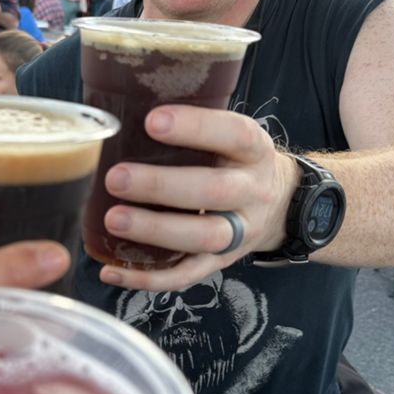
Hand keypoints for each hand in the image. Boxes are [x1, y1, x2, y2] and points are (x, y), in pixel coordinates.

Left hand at [99, 104, 298, 291]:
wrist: (282, 204)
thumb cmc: (236, 161)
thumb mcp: (231, 136)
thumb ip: (194, 126)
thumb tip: (122, 115)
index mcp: (254, 151)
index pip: (233, 134)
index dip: (196, 127)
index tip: (152, 121)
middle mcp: (251, 192)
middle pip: (213, 191)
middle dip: (162, 186)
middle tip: (116, 178)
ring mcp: (240, 232)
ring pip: (203, 237)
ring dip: (156, 231)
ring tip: (113, 220)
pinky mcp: (221, 262)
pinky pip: (187, 276)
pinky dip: (148, 278)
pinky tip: (111, 271)